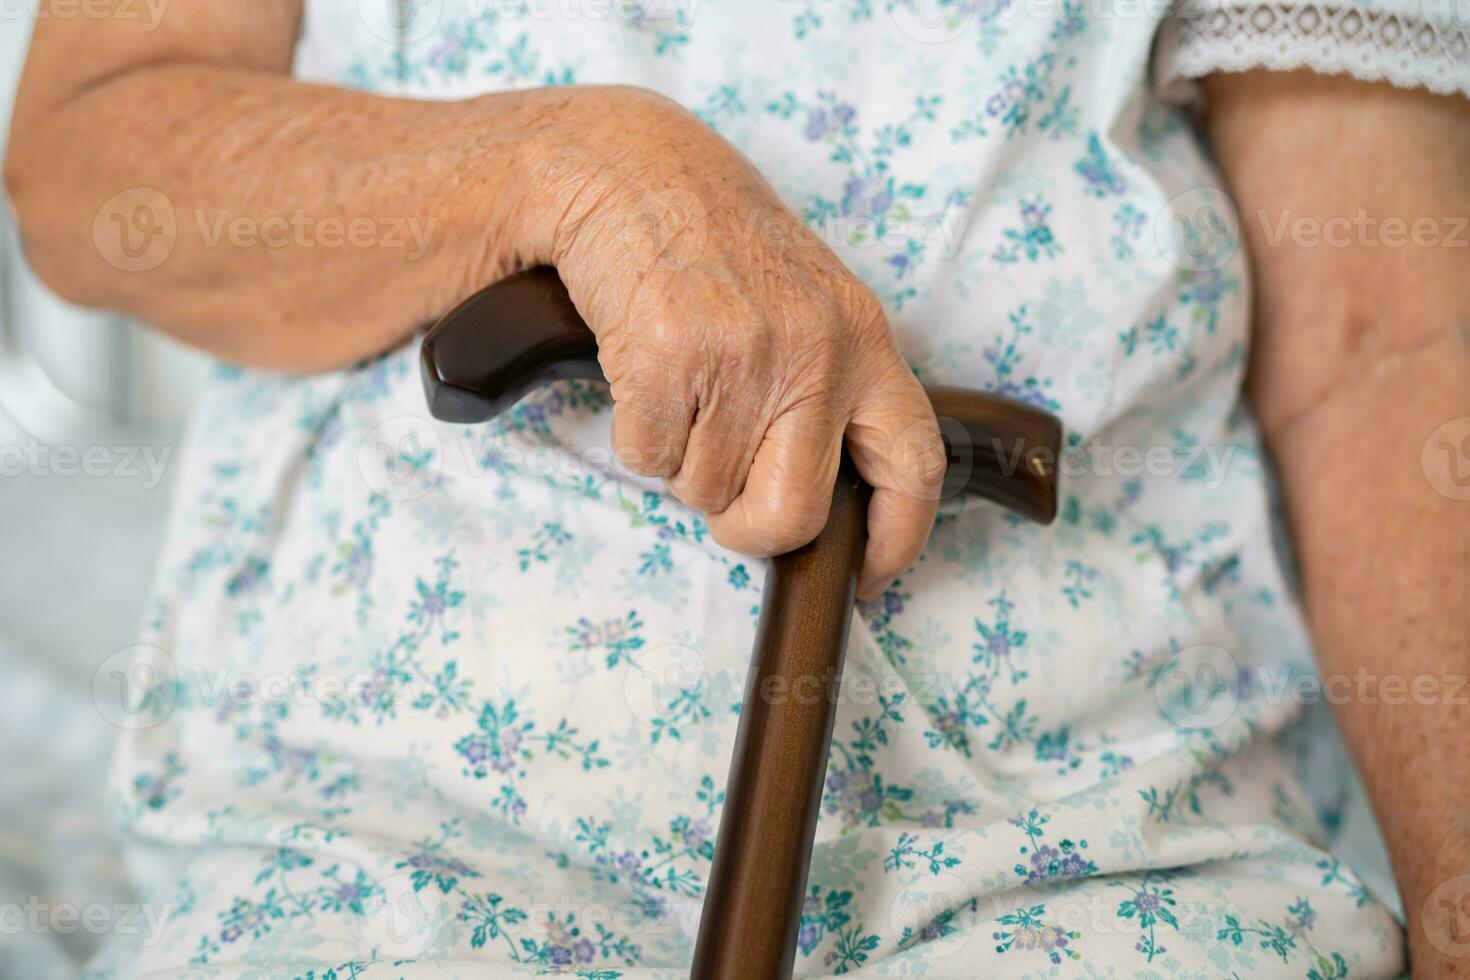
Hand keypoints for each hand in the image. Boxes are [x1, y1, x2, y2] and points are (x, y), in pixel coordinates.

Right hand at [522, 86, 944, 598]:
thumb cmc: (721, 247)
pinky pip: (648, 459)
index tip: (870, 575)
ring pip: (706, 491)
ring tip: (682, 391)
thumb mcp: (811, 304)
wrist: (634, 170)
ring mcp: (742, 356)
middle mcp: (816, 352)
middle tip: (727, 503)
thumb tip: (822, 500)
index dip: (899, 538)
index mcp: (866, 342)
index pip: (913, 464)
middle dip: (749, 528)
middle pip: (794, 513)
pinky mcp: (667, 358)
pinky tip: (645, 375)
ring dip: (683, 464)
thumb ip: (833, 388)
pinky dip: (637, 436)